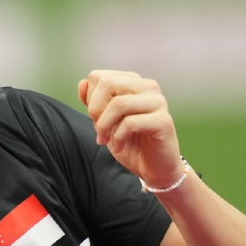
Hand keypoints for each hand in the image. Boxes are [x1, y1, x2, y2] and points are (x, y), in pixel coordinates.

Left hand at [78, 70, 184, 188]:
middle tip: (99, 130)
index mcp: (133, 82)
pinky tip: (118, 147)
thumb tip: (82, 83)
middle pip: (108, 84)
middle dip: (95, 110)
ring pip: (119, 103)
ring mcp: (158, 102)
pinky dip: (117, 137)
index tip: (95, 119)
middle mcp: (148, 86)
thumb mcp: (104, 121)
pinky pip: (130, 122)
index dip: (90, 100)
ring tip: (105, 140)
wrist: (153, 168)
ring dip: (105, 126)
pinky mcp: (164, 120)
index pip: (99, 77)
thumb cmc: (129, 142)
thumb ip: (93, 102)